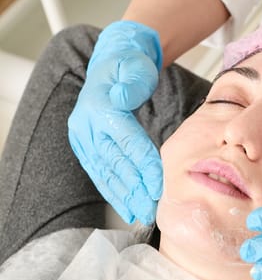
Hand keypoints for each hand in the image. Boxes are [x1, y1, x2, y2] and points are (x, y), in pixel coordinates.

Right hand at [68, 21, 162, 224]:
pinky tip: (126, 207)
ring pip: (104, 172)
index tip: (159, 184)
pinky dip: (114, 192)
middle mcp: (87, 124)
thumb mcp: (135, 65)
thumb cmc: (130, 66)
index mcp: (99, 105)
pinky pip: (100, 173)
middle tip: (151, 209)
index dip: (143, 163)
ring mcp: (84, 137)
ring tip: (140, 214)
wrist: (113, 64)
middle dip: (134, 188)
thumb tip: (123, 97)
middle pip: (113, 161)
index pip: (125, 139)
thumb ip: (133, 82)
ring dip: (123, 196)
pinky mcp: (87, 147)